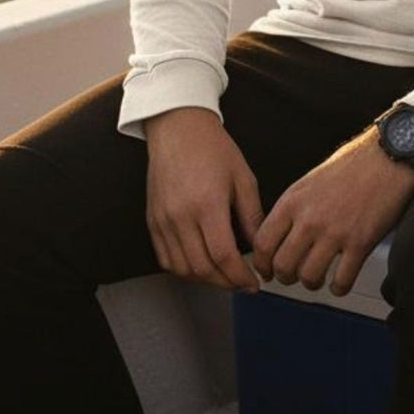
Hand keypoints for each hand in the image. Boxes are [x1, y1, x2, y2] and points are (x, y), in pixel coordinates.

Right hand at [145, 107, 263, 291]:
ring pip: (183, 268)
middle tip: (243, 284)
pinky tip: (201, 266)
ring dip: (205, 280)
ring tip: (225, 277)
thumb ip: (252, 214)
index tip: (254, 282)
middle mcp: (181, 217)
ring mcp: (163, 221)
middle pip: (202, 268)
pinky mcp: (152, 222)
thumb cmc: (215, 149)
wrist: (179, 130)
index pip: (223, 255)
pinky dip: (184, 270)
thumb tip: (261, 244)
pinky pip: (166, 259)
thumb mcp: (243, 177)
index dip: (240, 275)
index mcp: (207, 205)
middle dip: (226, 282)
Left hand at [252, 129, 413, 297]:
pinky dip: (339, 288)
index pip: (263, 243)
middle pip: (283, 266)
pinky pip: (342, 281)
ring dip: (312, 283)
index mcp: (294, 201)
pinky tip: (340, 282)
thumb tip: (281, 235)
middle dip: (285, 277)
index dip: (262, 264)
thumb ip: (294, 207)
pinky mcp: (360, 243)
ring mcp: (335, 232)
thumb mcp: (311, 180)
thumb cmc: (354, 164)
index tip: (268, 270)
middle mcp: (310, 218)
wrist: (389, 156)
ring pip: (309, 277)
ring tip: (318, 278)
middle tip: (293, 277)